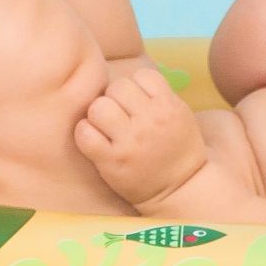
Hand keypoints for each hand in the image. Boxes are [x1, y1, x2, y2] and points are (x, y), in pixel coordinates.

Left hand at [74, 67, 209, 211]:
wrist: (181, 190)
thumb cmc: (177, 149)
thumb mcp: (180, 115)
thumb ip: (159, 95)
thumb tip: (129, 78)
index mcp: (169, 107)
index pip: (142, 75)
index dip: (137, 86)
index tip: (138, 103)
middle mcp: (150, 121)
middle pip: (117, 87)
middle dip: (116, 98)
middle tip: (120, 115)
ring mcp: (130, 142)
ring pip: (98, 106)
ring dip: (99, 114)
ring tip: (107, 127)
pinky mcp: (112, 161)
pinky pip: (85, 133)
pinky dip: (85, 133)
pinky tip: (95, 140)